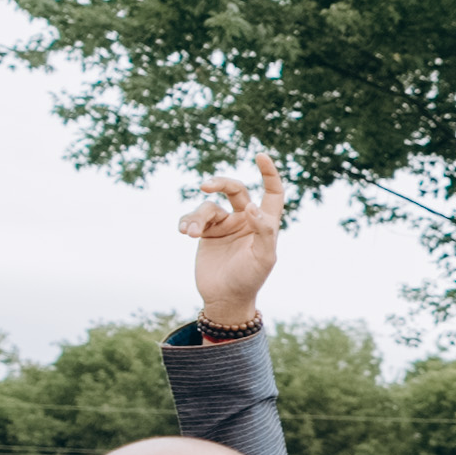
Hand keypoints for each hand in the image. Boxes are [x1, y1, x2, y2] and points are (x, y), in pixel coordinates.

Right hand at [178, 155, 287, 330]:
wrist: (225, 299)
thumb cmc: (249, 280)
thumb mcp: (263, 258)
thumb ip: (263, 231)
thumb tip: (251, 206)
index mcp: (264, 223)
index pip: (272, 193)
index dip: (268, 174)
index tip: (260, 155)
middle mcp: (245, 220)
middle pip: (234, 189)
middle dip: (219, 183)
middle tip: (206, 187)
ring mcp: (224, 225)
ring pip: (208, 207)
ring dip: (197, 216)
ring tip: (191, 233)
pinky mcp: (205, 233)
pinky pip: (192, 218)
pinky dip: (187, 222)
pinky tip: (184, 231)